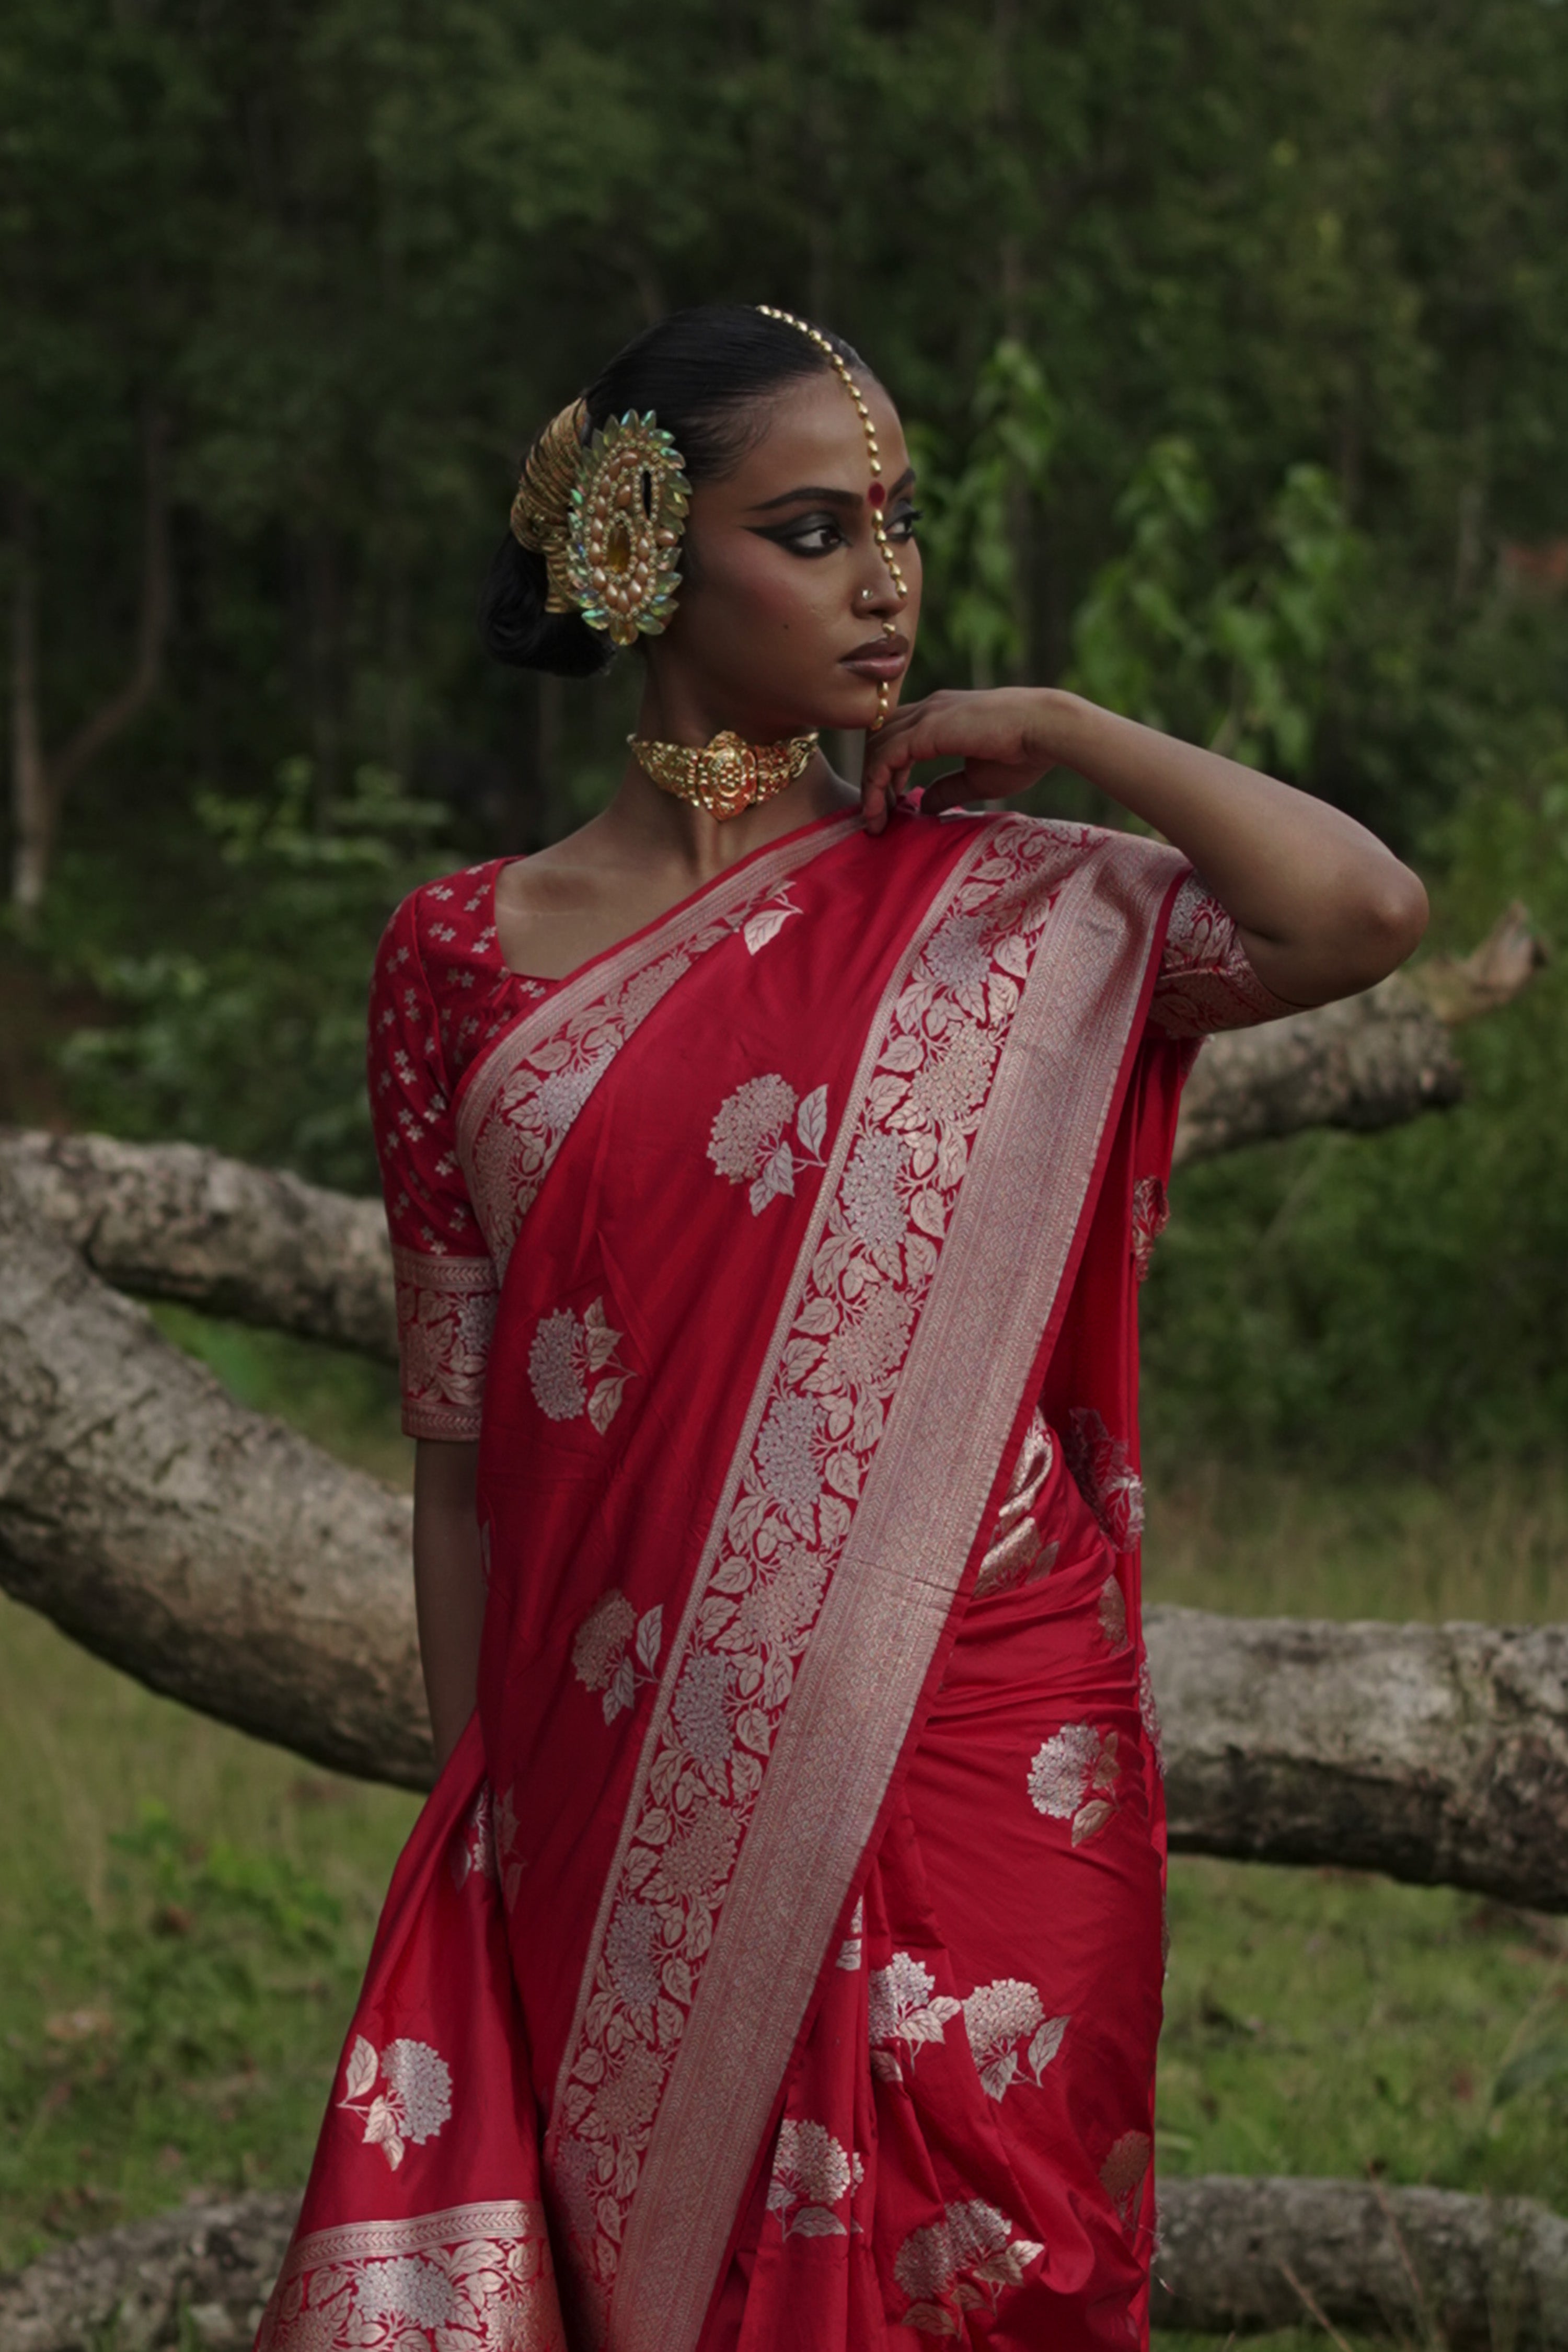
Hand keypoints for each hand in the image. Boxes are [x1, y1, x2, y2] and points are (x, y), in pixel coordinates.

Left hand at [861, 687, 1064, 834]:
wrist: (1044, 730)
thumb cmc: (1022, 753)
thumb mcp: (976, 780)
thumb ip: (947, 789)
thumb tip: (923, 805)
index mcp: (939, 716)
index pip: (895, 738)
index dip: (886, 772)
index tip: (891, 806)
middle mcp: (927, 709)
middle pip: (878, 739)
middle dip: (872, 779)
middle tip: (876, 816)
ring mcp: (925, 715)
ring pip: (875, 747)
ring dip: (870, 786)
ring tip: (875, 820)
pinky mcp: (925, 729)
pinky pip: (884, 756)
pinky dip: (876, 784)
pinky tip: (881, 809)